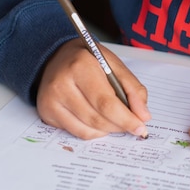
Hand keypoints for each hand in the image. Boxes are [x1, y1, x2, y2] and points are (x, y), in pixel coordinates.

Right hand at [36, 39, 151, 138]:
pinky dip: (94, 132)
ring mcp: (51, 100)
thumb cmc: (88, 61)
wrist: (57, 56)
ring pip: (87, 129)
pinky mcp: (46, 113)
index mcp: (81, 66)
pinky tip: (101, 122)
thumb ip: (133, 89)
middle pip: (96, 118)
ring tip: (117, 121)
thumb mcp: (115, 65)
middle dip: (120, 126)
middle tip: (133, 126)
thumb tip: (143, 116)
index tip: (141, 127)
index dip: (126, 119)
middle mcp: (61, 84)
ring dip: (108, 130)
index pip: (106, 102)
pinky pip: (76, 132)